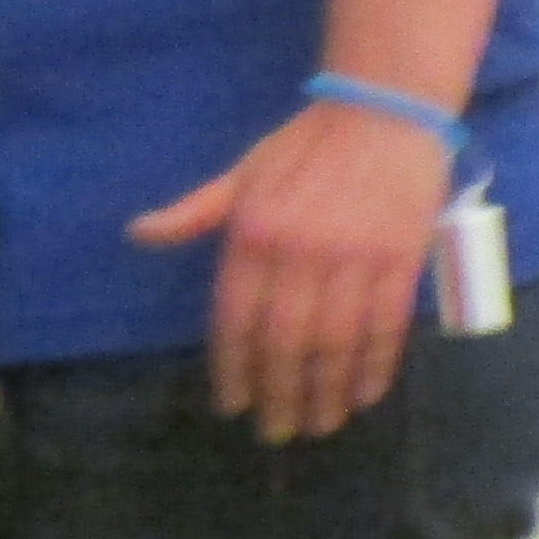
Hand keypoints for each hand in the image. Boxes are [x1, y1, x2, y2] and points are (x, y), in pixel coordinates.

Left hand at [129, 97, 453, 443]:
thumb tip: (138, 233)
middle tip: (276, 431)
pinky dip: (375, 366)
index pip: (236, 317)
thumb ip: (195, 213)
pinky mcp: (400, 259)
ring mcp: (354, 257)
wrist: (384, 108)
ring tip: (318, 425)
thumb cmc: (305, 145)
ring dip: (326, 391)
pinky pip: (385, 325)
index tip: (233, 405)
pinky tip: (362, 395)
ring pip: (336, 342)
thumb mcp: (241, 174)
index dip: (234, 367)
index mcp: (253, 234)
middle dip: (279, 393)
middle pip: (285, 341)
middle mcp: (299, 252)